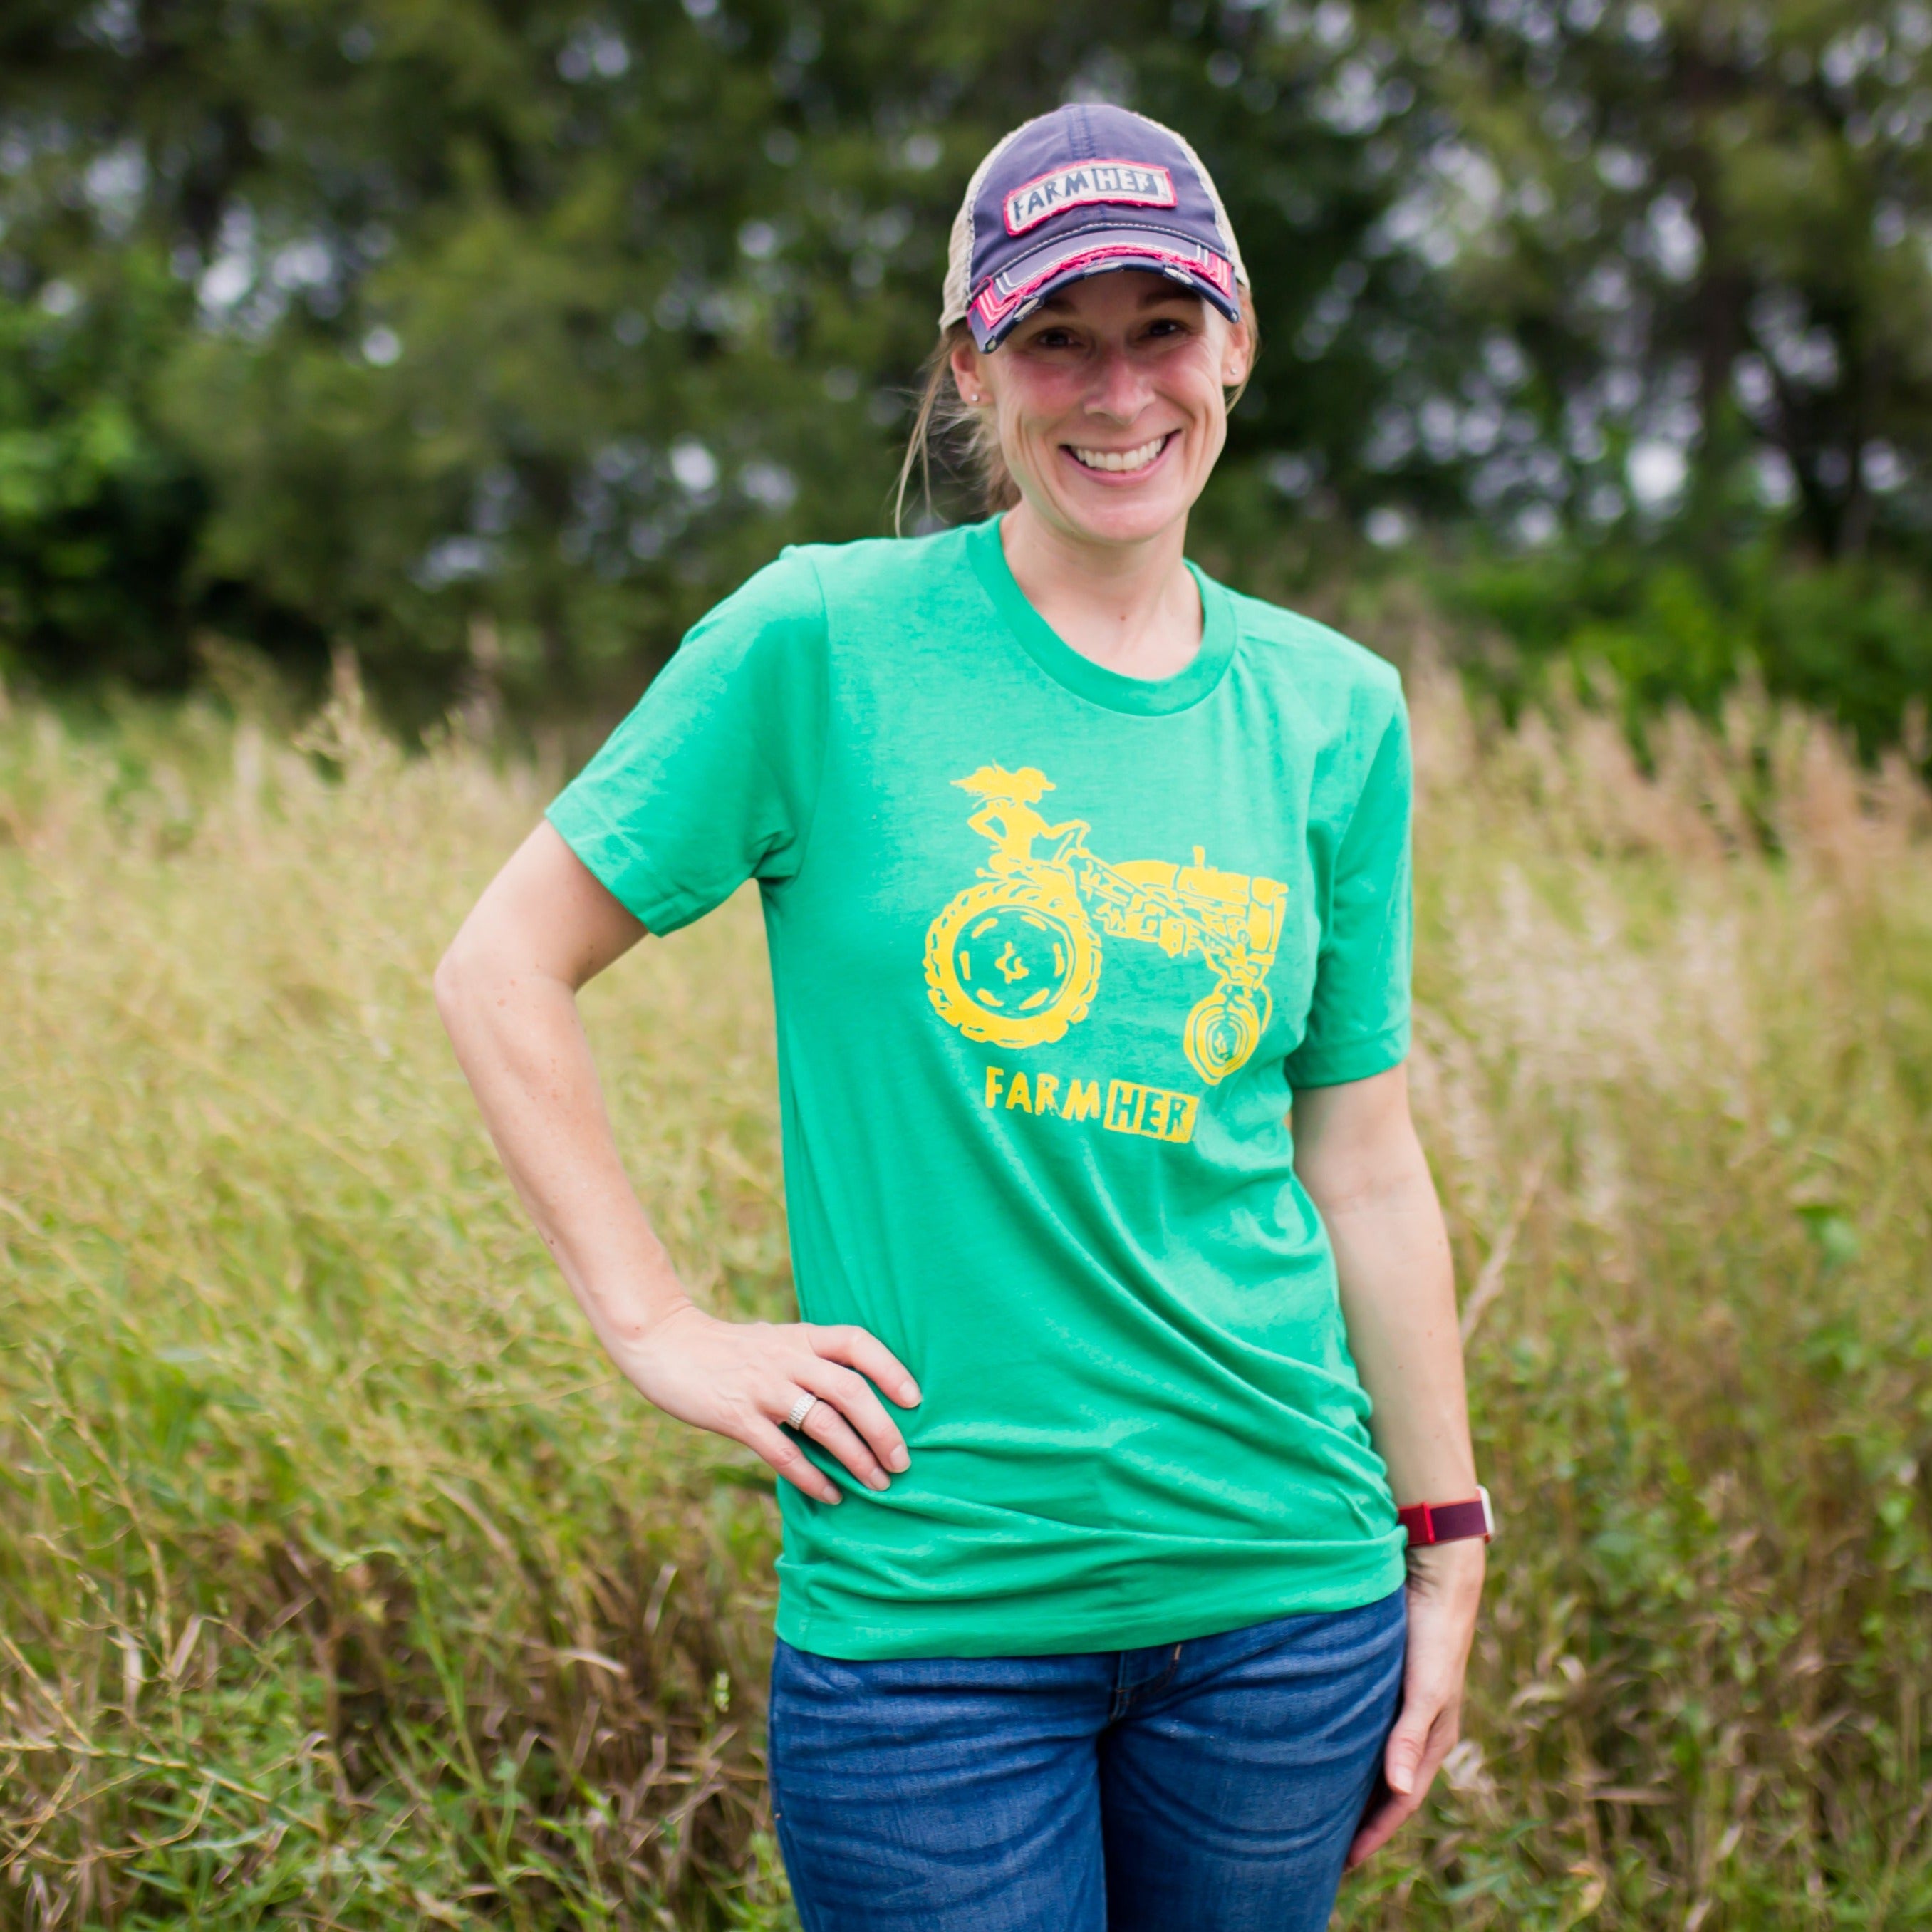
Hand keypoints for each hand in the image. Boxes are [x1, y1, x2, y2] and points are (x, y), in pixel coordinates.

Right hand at [617, 1302, 920, 1504]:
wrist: (666, 1345)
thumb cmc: (728, 1349)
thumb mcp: (774, 1341)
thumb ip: (809, 1358)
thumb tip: (856, 1389)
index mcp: (800, 1336)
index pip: (857, 1342)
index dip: (891, 1368)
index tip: (914, 1399)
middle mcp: (787, 1358)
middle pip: (850, 1390)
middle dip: (882, 1429)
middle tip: (901, 1461)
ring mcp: (762, 1388)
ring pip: (823, 1422)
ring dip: (856, 1457)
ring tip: (877, 1483)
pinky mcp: (737, 1416)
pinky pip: (783, 1452)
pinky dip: (812, 1476)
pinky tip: (831, 1494)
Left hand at [1346, 1539, 1484, 1867]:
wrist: (1438, 1579)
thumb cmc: (1432, 1635)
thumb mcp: (1423, 1689)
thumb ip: (1409, 1737)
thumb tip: (1399, 1793)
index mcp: (1435, 1739)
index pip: (1400, 1803)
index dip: (1374, 1835)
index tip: (1343, 1865)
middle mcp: (1421, 1730)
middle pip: (1389, 1789)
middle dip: (1363, 1821)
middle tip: (1326, 1851)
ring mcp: (1406, 1708)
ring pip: (1376, 1762)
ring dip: (1354, 1789)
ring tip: (1320, 1811)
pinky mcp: (1389, 1684)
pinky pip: (1368, 1732)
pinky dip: (1349, 1752)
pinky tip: (1324, 1753)